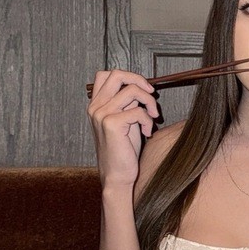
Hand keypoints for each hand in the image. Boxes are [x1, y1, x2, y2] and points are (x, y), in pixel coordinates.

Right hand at [87, 70, 158, 187]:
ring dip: (149, 102)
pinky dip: (148, 121)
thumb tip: (142, 87)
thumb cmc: (123, 150)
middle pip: (117, 75)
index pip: (106, 74)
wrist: (118, 175)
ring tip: (152, 117)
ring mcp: (101, 114)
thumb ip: (127, 103)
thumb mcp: (124, 120)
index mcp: (96, 105)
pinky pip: (138, 111)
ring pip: (132, 91)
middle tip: (151, 94)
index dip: (128, 76)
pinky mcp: (111, 124)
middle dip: (140, 80)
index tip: (143, 88)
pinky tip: (147, 132)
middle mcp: (95, 107)